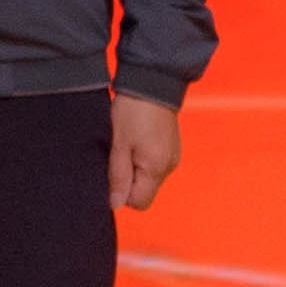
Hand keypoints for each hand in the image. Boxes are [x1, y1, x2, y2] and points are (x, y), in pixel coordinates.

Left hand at [110, 90, 181, 212]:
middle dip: (127, 180)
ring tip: (126, 144)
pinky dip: (142, 159)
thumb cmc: (133, 111)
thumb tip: (116, 204)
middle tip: (117, 155)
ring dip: (134, 168)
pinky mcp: (171, 148)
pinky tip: (135, 140)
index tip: (113, 171)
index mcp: (156, 168)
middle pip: (144, 191)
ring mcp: (172, 157)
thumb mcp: (119, 144)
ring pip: (149, 178)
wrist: (152, 82)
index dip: (122, 193)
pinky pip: (154, 165)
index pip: (139, 202)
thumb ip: (118, 175)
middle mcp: (169, 167)